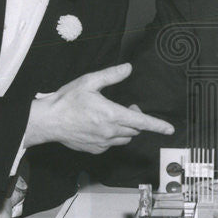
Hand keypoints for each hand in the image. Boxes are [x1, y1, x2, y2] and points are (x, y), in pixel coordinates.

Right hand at [23, 63, 173, 153]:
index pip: (142, 122)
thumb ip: (111, 75)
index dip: (158, 125)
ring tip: (114, 116)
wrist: (48, 121)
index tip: (170, 129)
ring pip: (125, 138)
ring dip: (126, 128)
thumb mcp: (89, 82)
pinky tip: (101, 126)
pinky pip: (112, 144)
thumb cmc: (67, 101)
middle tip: (128, 107)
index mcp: (112, 115)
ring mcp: (103, 143)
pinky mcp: (95, 149)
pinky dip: (114, 136)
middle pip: (135, 129)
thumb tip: (128, 68)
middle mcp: (110, 131)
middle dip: (137, 119)